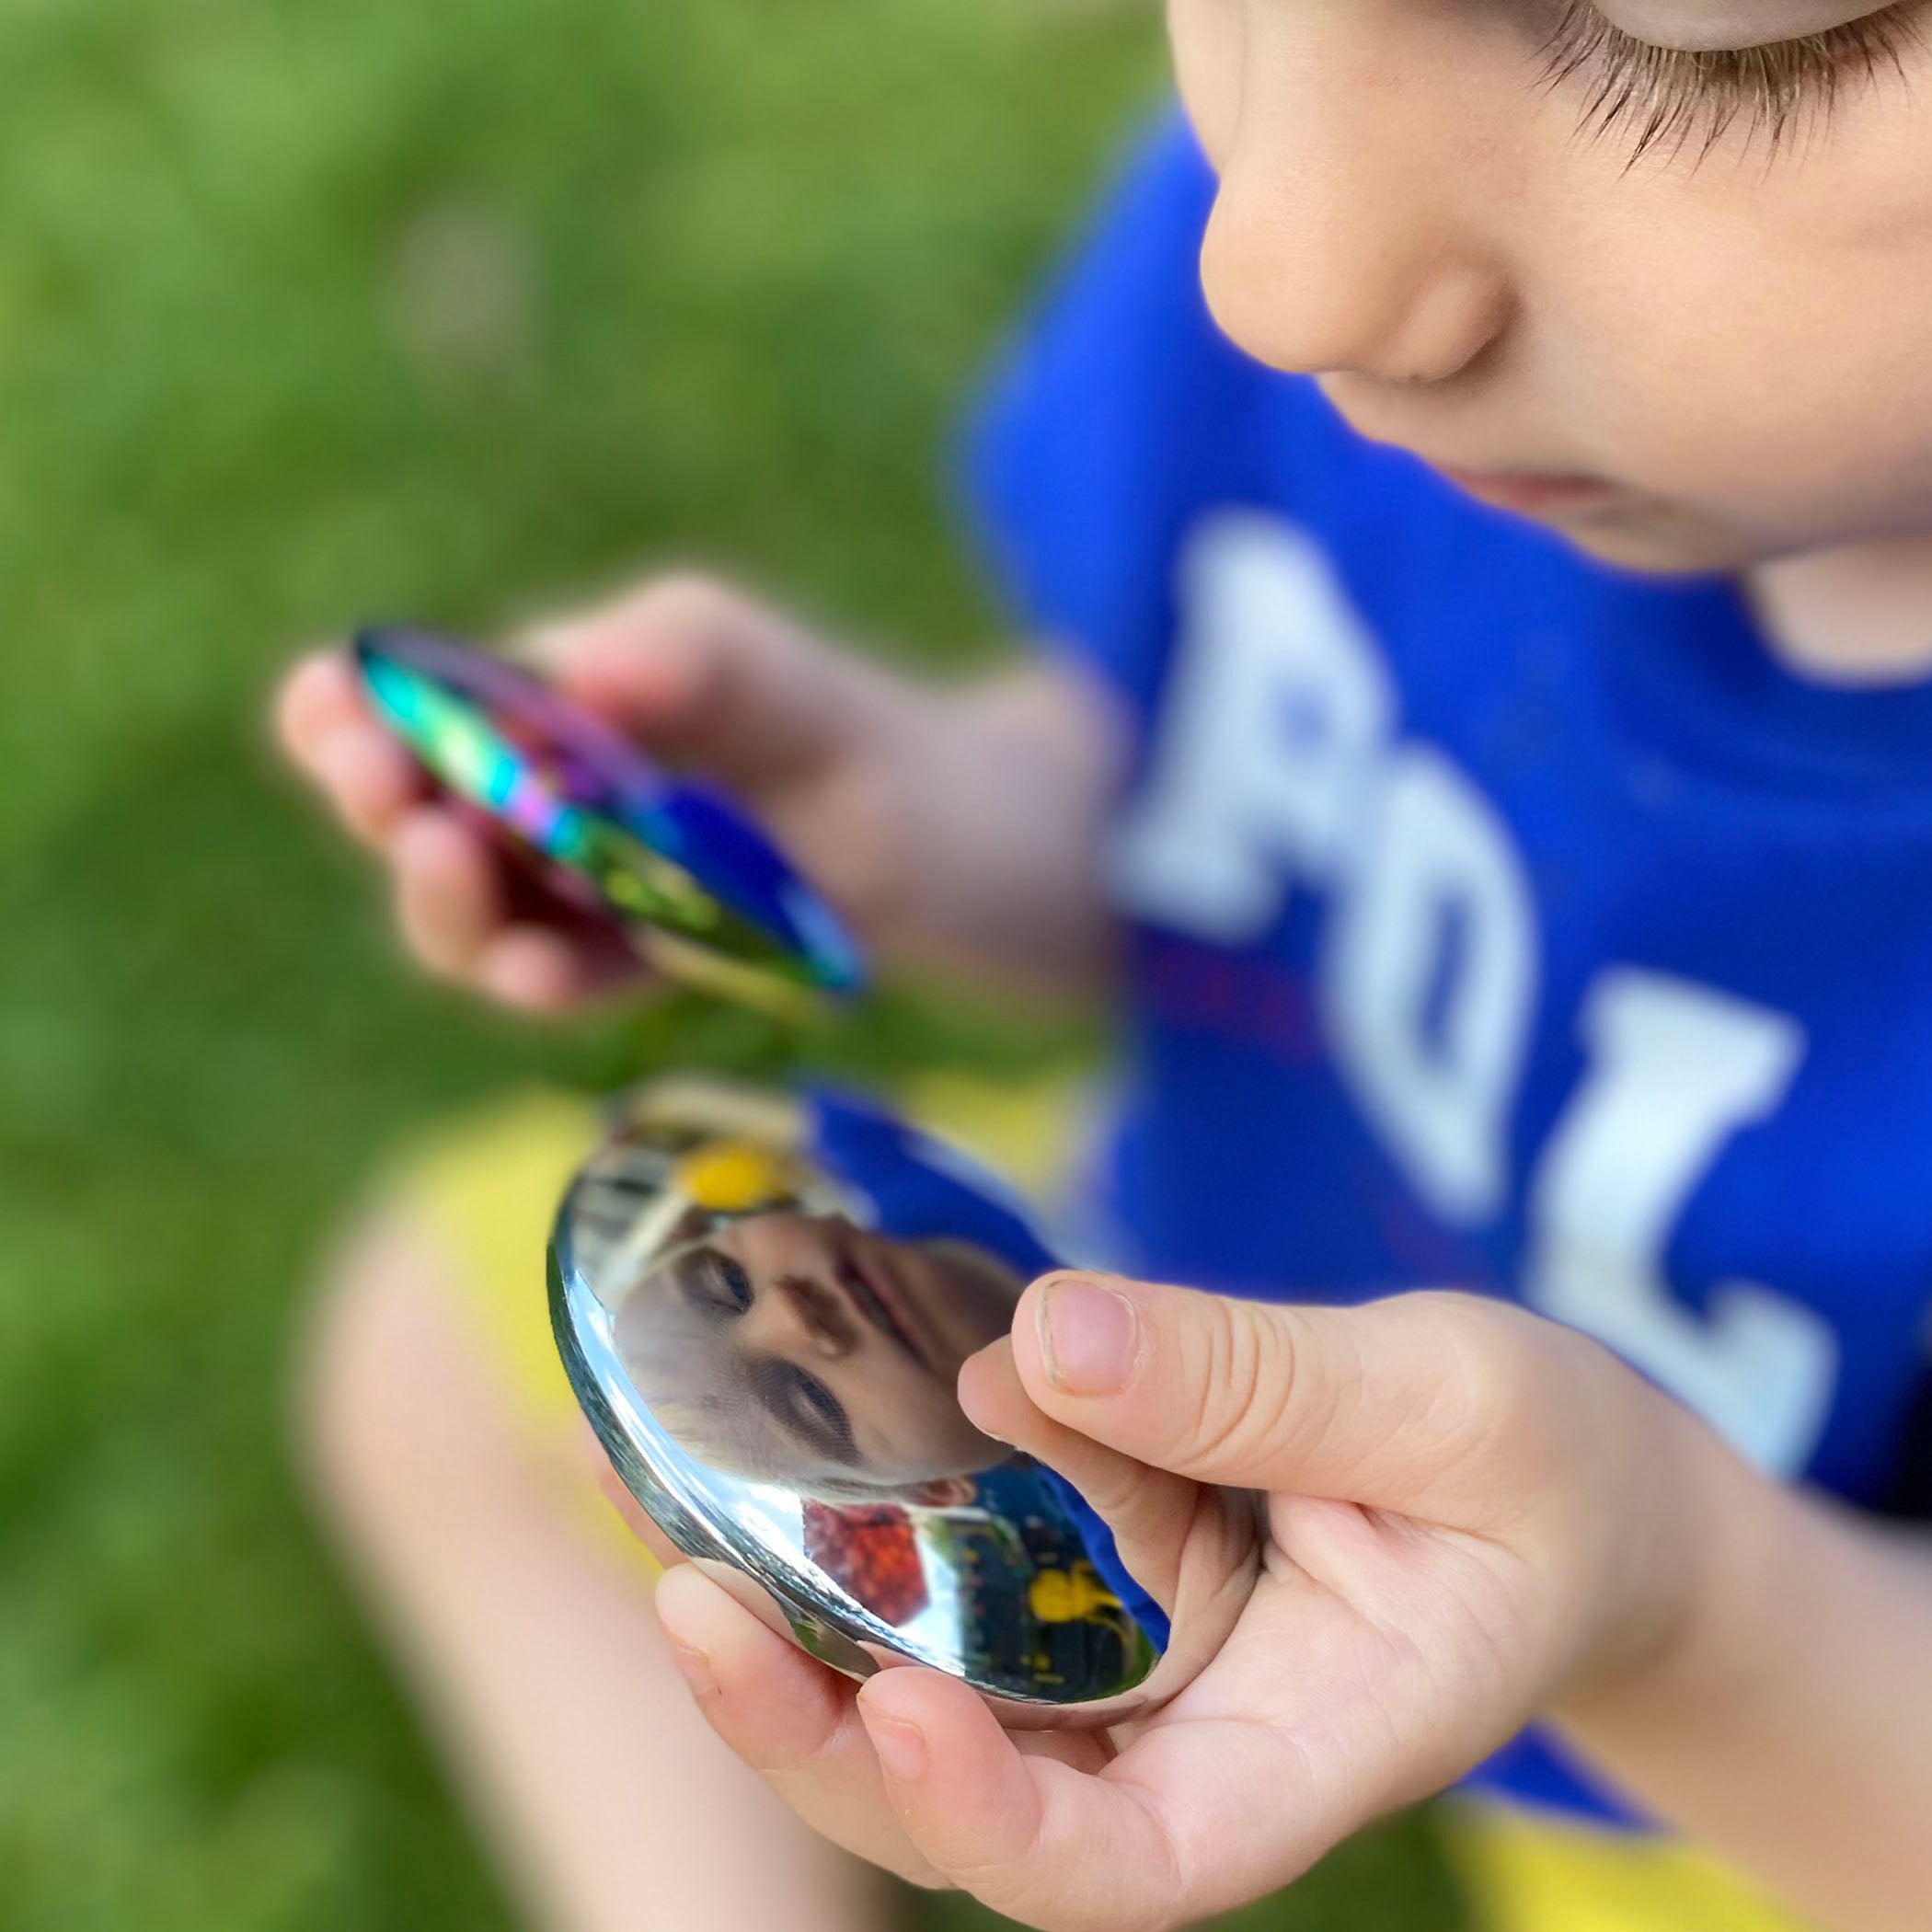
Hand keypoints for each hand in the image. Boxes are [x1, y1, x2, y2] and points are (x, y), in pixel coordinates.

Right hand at [278, 575, 1112, 1009]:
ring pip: (490, 902)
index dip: (369, 710)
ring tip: (476, 899)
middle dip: (399, 813)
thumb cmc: (929, 771)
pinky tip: (541, 977)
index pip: (445, 693)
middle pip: (441, 801)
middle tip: (412, 827)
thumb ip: (704, 665)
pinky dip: (541, 976)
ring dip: (457, 908)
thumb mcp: (821, 702)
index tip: (343, 728)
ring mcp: (622, 875)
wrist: (1027, 876)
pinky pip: (568, 971)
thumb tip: (570, 666)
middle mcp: (595, 778)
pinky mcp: (662, 957)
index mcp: (604, 687)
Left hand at [654, 1275, 1730, 1930]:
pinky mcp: (1100, 1577)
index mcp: (1304, 1755)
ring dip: (796, 1627)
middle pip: (975, 1803)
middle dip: (817, 1731)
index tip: (897, 1704)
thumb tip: (1039, 1343)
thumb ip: (1261, 1383)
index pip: (1132, 1867)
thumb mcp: (1451, 1402)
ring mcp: (1131, 1666)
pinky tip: (771, 1444)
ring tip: (670, 1509)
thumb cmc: (1548, 1466)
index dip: (992, 1823)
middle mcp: (1187, 1741)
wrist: (1569, 1482)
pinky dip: (867, 1526)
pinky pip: (966, 1575)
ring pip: (937, 1692)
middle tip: (691, 1599)